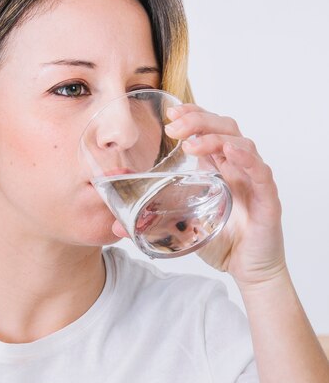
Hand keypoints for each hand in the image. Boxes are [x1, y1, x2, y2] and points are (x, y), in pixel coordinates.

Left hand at [160, 104, 285, 285]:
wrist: (247, 269)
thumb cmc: (219, 242)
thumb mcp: (178, 228)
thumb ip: (149, 224)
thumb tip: (115, 227)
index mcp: (216, 168)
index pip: (208, 129)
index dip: (192, 115)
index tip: (171, 112)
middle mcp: (236, 168)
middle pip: (224, 128)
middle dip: (198, 121)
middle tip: (173, 126)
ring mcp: (253, 180)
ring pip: (241, 144)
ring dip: (215, 138)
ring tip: (190, 144)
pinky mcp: (267, 198)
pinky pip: (261, 171)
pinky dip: (246, 158)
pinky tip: (229, 153)